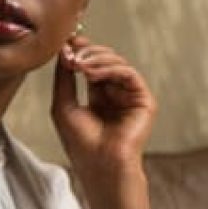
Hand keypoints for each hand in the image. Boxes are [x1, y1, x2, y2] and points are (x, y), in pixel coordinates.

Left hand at [51, 35, 156, 174]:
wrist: (100, 166)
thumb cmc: (80, 143)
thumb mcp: (63, 104)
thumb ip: (64, 77)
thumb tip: (64, 50)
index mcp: (99, 96)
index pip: (92, 65)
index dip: (81, 51)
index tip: (67, 42)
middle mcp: (116, 94)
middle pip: (105, 60)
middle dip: (87, 52)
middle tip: (72, 53)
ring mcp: (130, 97)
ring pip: (117, 63)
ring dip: (96, 59)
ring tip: (79, 64)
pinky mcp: (144, 101)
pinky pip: (129, 73)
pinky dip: (110, 68)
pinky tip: (92, 73)